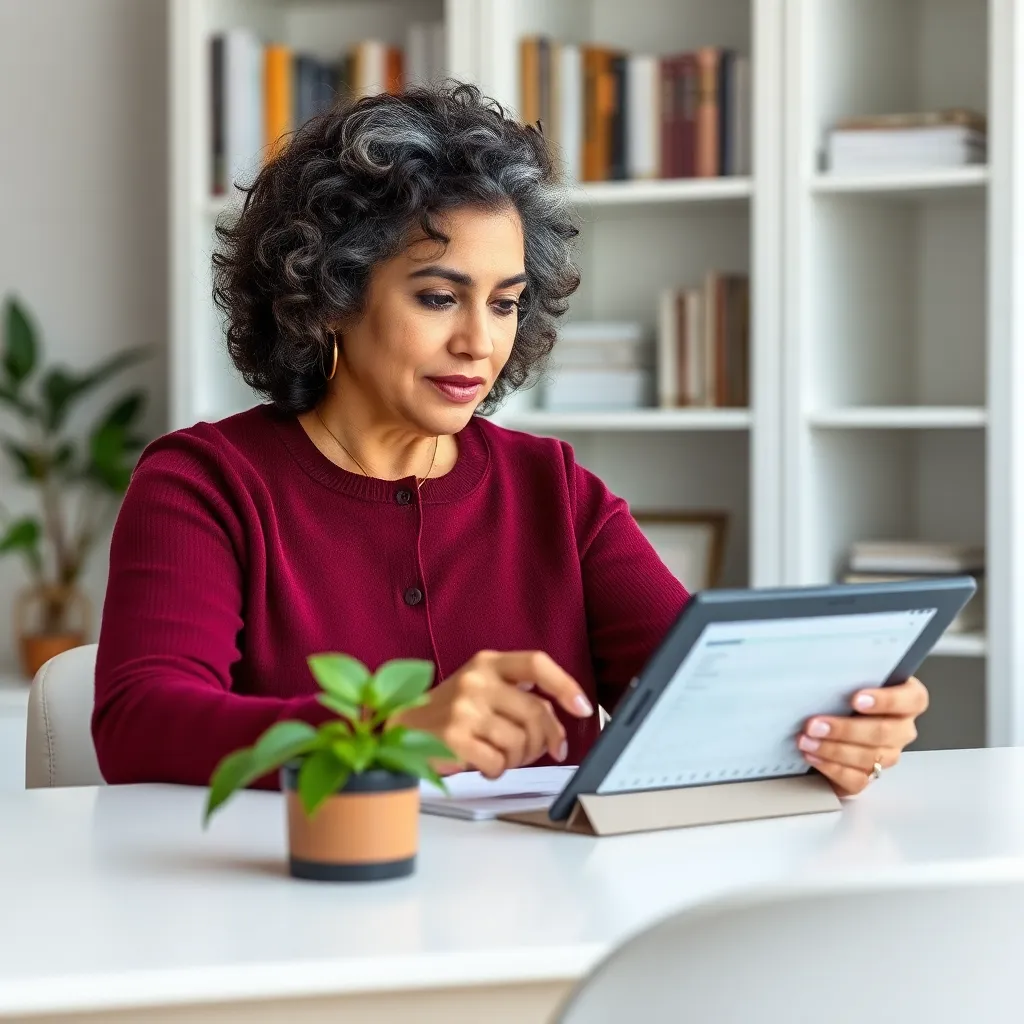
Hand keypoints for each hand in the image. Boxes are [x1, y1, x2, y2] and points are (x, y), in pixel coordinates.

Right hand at [392, 650, 593, 778]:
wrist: (398, 729)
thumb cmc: (448, 712)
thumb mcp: (482, 690)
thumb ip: (518, 698)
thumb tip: (556, 726)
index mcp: (487, 662)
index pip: (537, 663)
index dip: (565, 685)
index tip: (583, 708)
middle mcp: (476, 680)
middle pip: (536, 711)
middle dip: (545, 739)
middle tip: (539, 752)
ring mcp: (463, 708)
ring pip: (520, 742)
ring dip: (518, 758)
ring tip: (501, 757)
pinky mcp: (453, 738)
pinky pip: (498, 762)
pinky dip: (497, 770)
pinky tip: (484, 764)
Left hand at [797, 676, 928, 796]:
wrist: (830, 718)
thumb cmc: (843, 693)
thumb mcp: (849, 680)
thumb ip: (848, 677)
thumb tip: (823, 676)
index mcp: (906, 699)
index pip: (912, 699)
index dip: (886, 700)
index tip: (855, 699)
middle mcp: (901, 728)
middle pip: (885, 732)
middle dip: (846, 729)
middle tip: (815, 724)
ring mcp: (888, 754)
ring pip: (869, 757)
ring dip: (833, 749)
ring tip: (806, 740)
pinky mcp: (870, 776)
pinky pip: (857, 779)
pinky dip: (831, 768)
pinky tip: (812, 756)